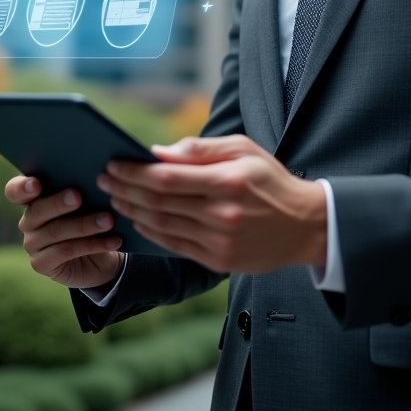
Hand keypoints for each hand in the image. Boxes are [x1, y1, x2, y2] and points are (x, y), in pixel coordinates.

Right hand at [5, 176, 124, 290]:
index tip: (36, 184)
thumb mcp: (89, 201)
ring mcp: (32, 244)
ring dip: (84, 225)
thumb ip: (83, 188)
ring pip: (55, 232)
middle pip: (37, 210)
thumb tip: (97, 175)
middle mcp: (28, 220)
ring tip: (108, 220)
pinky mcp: (41, 264)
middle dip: (59, 203)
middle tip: (78, 196)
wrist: (102, 256)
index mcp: (34, 198)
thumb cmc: (92, 216)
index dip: (22, 187)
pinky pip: (66, 251)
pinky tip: (113, 241)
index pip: (15, 190)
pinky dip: (92, 244)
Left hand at [97, 135, 326, 274]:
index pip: (167, 177)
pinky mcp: (218, 261)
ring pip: (161, 226)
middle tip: (105, 179)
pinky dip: (150, 232)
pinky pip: (173, 246)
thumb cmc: (271, 180)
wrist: (306, 225)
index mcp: (228, 182)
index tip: (113, 163)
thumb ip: (201, 150)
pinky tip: (138, 220)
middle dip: (125, 189)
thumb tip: (158, 153)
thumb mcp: (244, 150)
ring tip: (116, 198)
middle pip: (158, 202)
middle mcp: (222, 214)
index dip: (134, 172)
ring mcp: (219, 241)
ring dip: (132, 211)